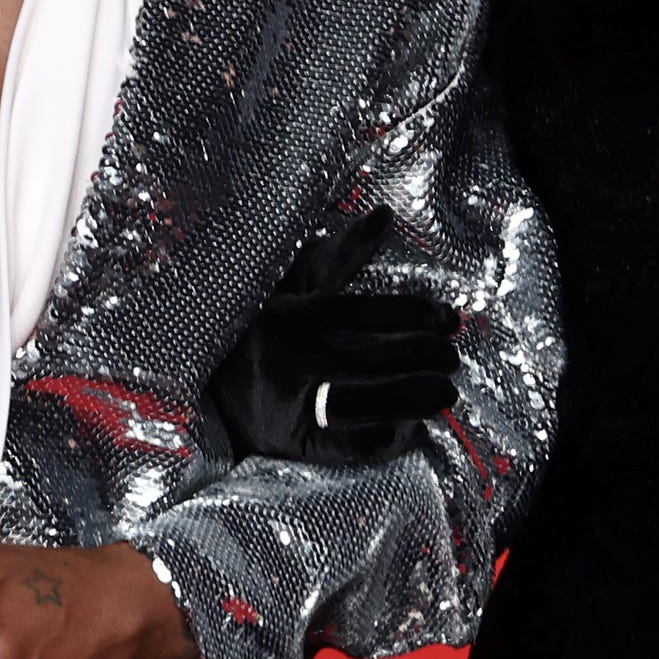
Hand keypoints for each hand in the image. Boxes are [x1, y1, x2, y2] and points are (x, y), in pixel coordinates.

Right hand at [210, 205, 461, 466]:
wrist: (206, 381)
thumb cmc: (263, 325)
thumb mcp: (293, 284)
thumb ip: (342, 254)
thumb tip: (386, 214)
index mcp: (287, 315)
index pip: (362, 312)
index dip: (412, 316)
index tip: (448, 319)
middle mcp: (285, 358)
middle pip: (369, 358)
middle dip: (422, 358)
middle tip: (452, 359)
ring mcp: (286, 404)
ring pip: (362, 404)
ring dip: (413, 399)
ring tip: (445, 393)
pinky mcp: (290, 442)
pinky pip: (346, 445)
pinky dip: (387, 439)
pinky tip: (415, 429)